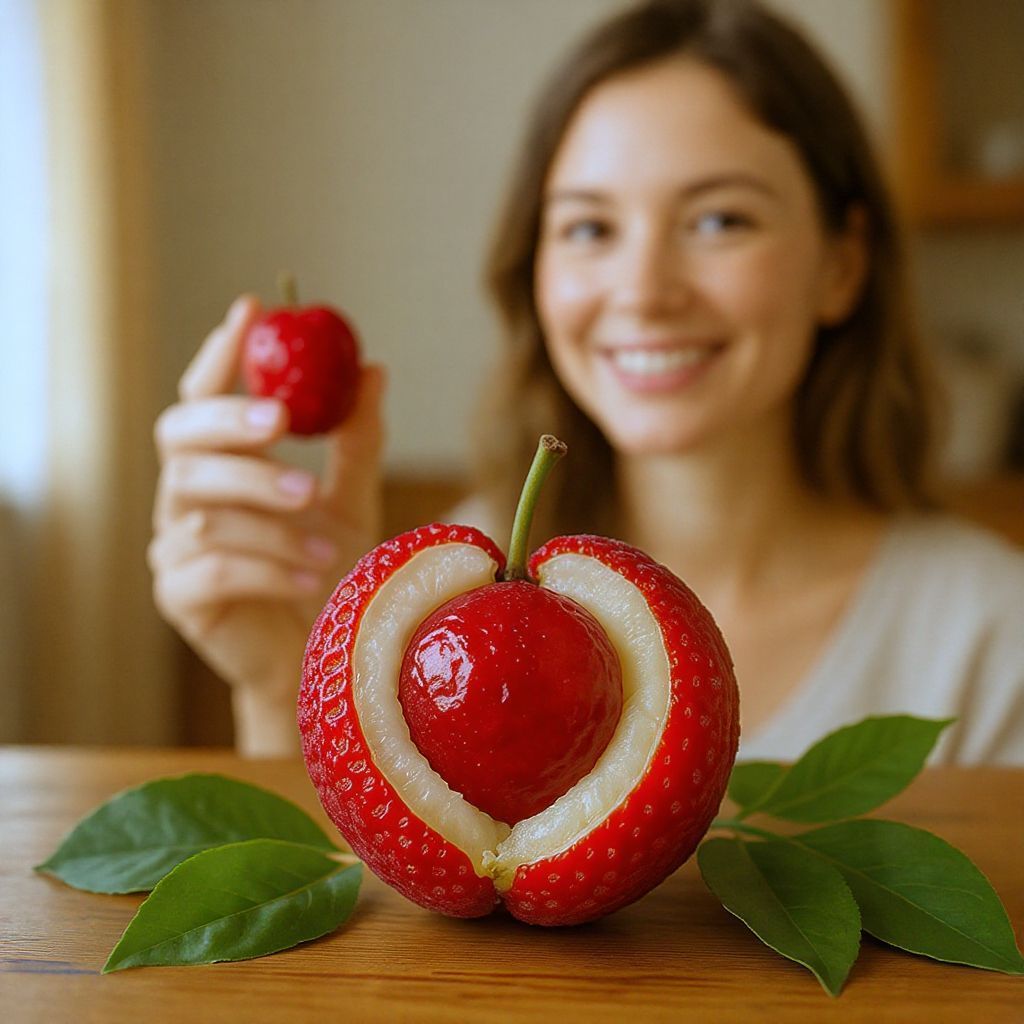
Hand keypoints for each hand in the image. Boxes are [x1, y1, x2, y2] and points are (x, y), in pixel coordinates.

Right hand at [149, 295, 385, 755]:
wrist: (321, 657)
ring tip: (328, 537)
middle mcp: (188, 498)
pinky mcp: (179, 597)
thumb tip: (373, 368)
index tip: (255, 311)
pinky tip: (312, 574)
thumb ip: (355, 439)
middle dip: (233, 426)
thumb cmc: (330, 571)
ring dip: (271, 515)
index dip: (222, 354)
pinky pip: (213, 568)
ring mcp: (174, 547)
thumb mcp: (352, 500)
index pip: (205, 397)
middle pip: (182, 439)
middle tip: (284, 422)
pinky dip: (267, 565)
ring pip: (204, 507)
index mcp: (223, 464)